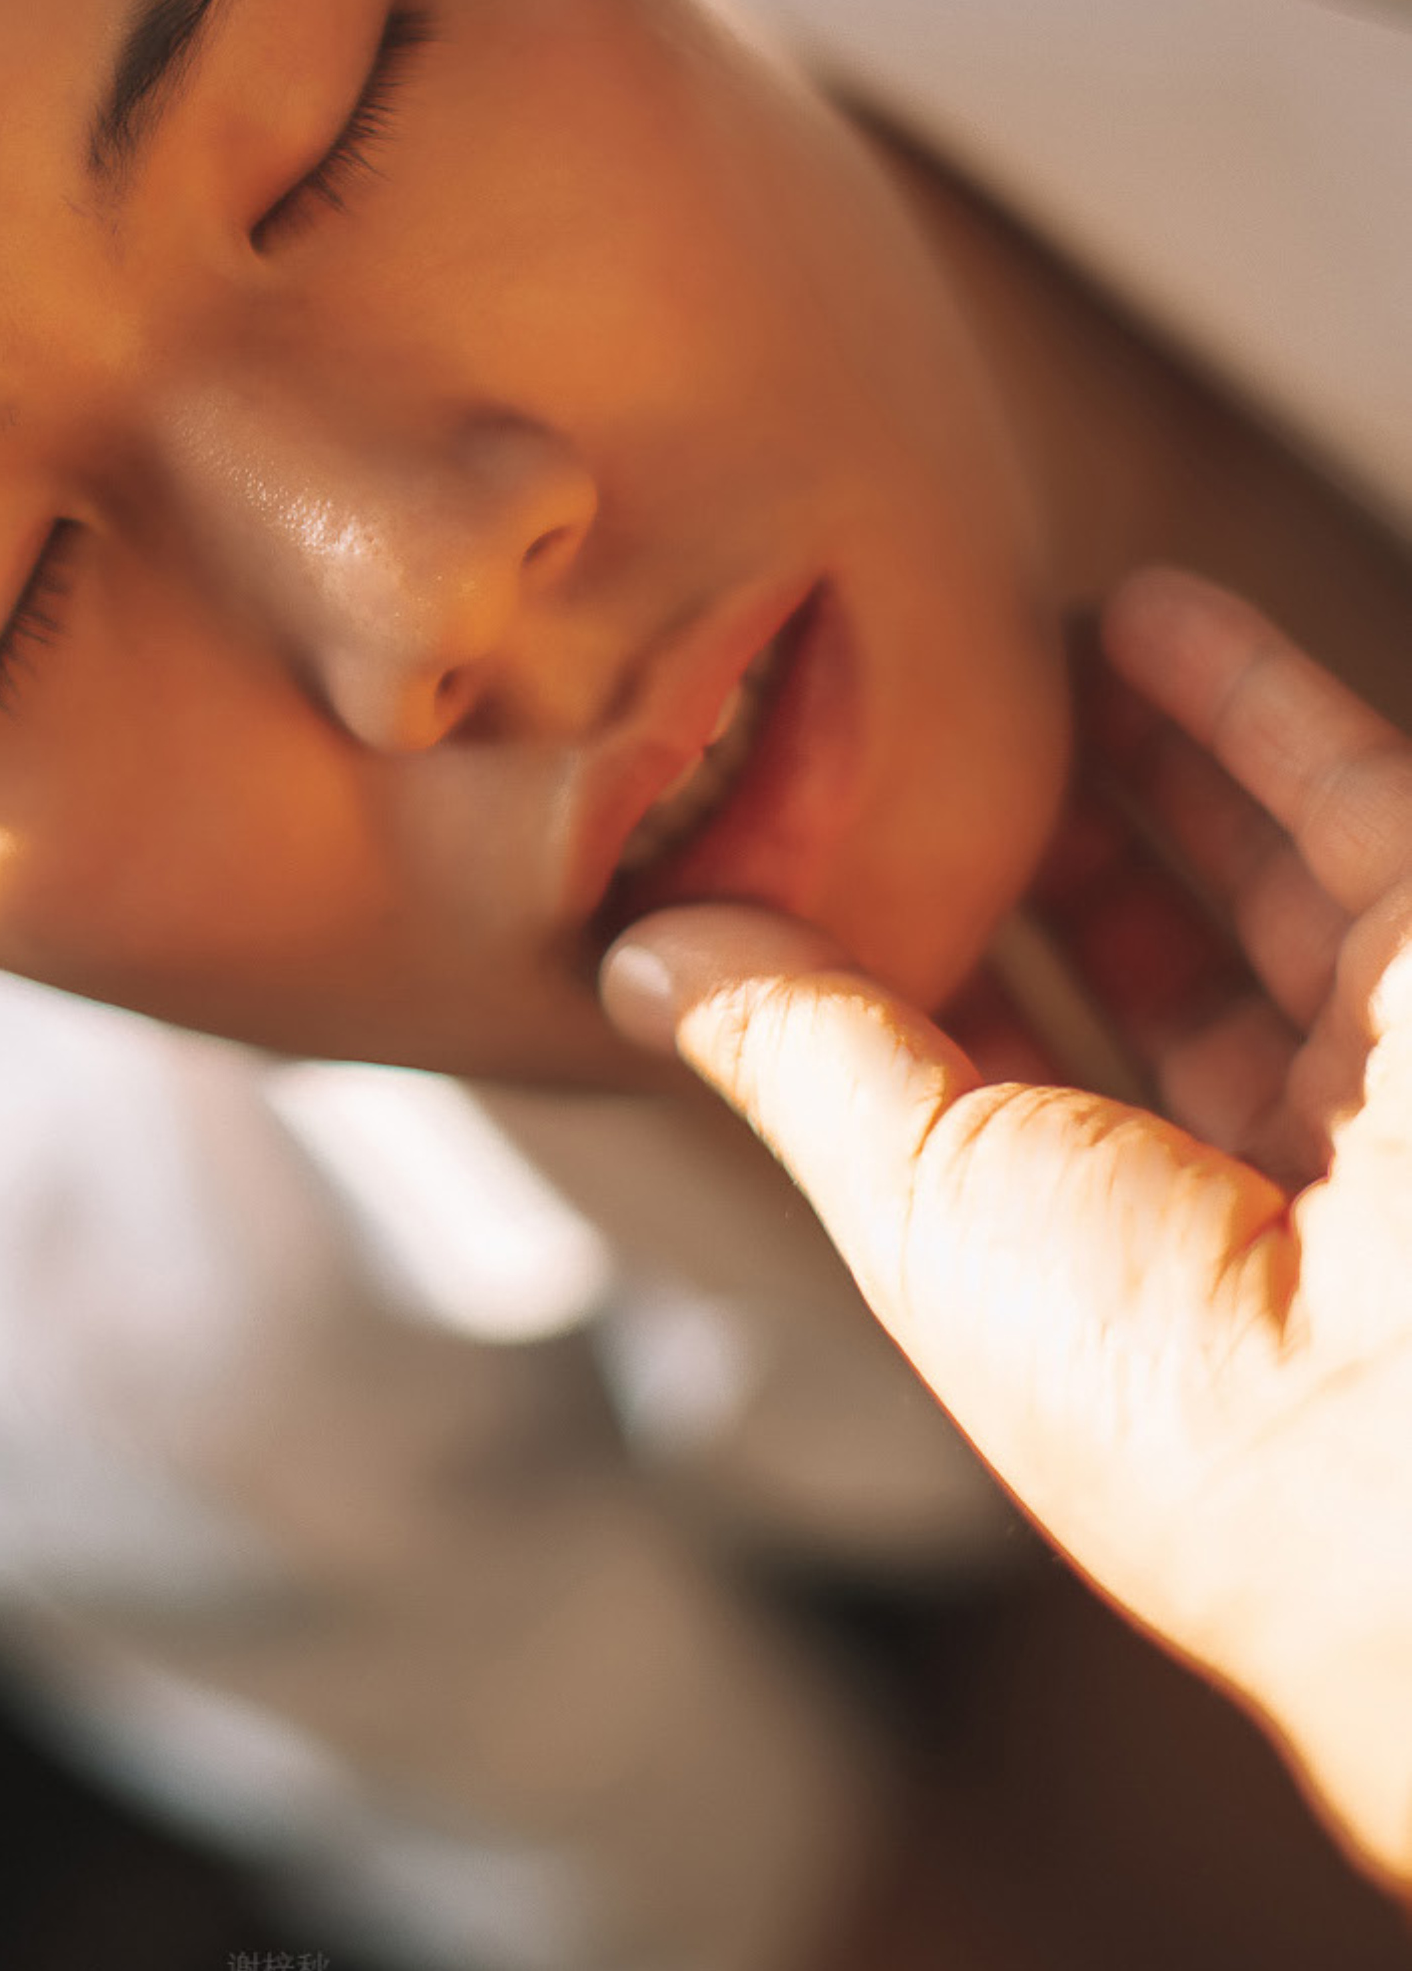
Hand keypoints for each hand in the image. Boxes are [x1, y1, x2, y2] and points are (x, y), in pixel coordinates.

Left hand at [599, 566, 1411, 1885]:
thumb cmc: (1159, 1368)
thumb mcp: (923, 1199)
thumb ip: (796, 1052)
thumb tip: (633, 953)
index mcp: (1119, 1288)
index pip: (994, 1104)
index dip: (903, 975)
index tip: (792, 850)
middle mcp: (1261, 1189)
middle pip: (1139, 983)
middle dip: (1036, 853)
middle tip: (917, 716)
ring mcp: (1378, 1082)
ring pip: (1250, 884)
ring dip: (1137, 753)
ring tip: (1018, 629)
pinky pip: (1352, 810)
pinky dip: (1245, 702)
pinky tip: (1135, 602)